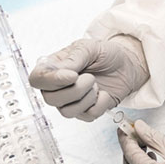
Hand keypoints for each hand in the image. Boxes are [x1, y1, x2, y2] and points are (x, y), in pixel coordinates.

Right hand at [28, 36, 148, 121]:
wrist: (127, 64)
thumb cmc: (106, 54)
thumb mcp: (89, 47)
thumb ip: (73, 58)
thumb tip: (61, 73)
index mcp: (54, 68)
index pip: (37, 79)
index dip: (51, 81)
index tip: (72, 76)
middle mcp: (58, 87)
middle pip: (50, 99)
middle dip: (75, 90)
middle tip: (91, 78)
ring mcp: (70, 101)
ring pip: (67, 112)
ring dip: (87, 98)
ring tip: (97, 84)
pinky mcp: (86, 111)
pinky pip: (87, 116)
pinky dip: (100, 103)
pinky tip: (104, 93)